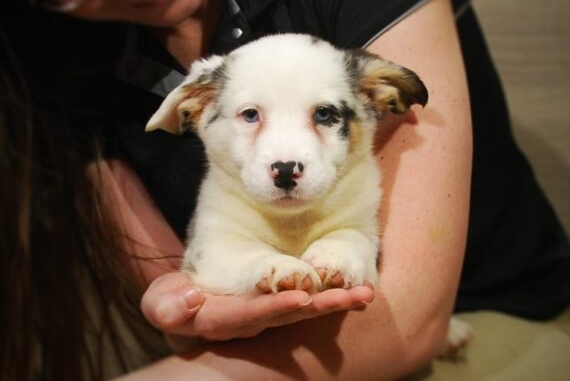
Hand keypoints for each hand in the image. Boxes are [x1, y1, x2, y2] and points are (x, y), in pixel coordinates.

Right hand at [141, 271, 374, 341]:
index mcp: (217, 321)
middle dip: (316, 307)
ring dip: (333, 303)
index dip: (271, 308)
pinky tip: (361, 291)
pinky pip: (311, 301)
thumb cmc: (177, 301)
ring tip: (362, 295)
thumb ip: (165, 304)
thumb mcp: (161, 301)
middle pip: (284, 317)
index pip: (243, 317)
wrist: (192, 304)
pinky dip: (335, 296)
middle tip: (345, 297)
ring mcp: (268, 316)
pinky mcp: (282, 304)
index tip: (299, 297)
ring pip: (302, 312)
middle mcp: (249, 324)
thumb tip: (192, 298)